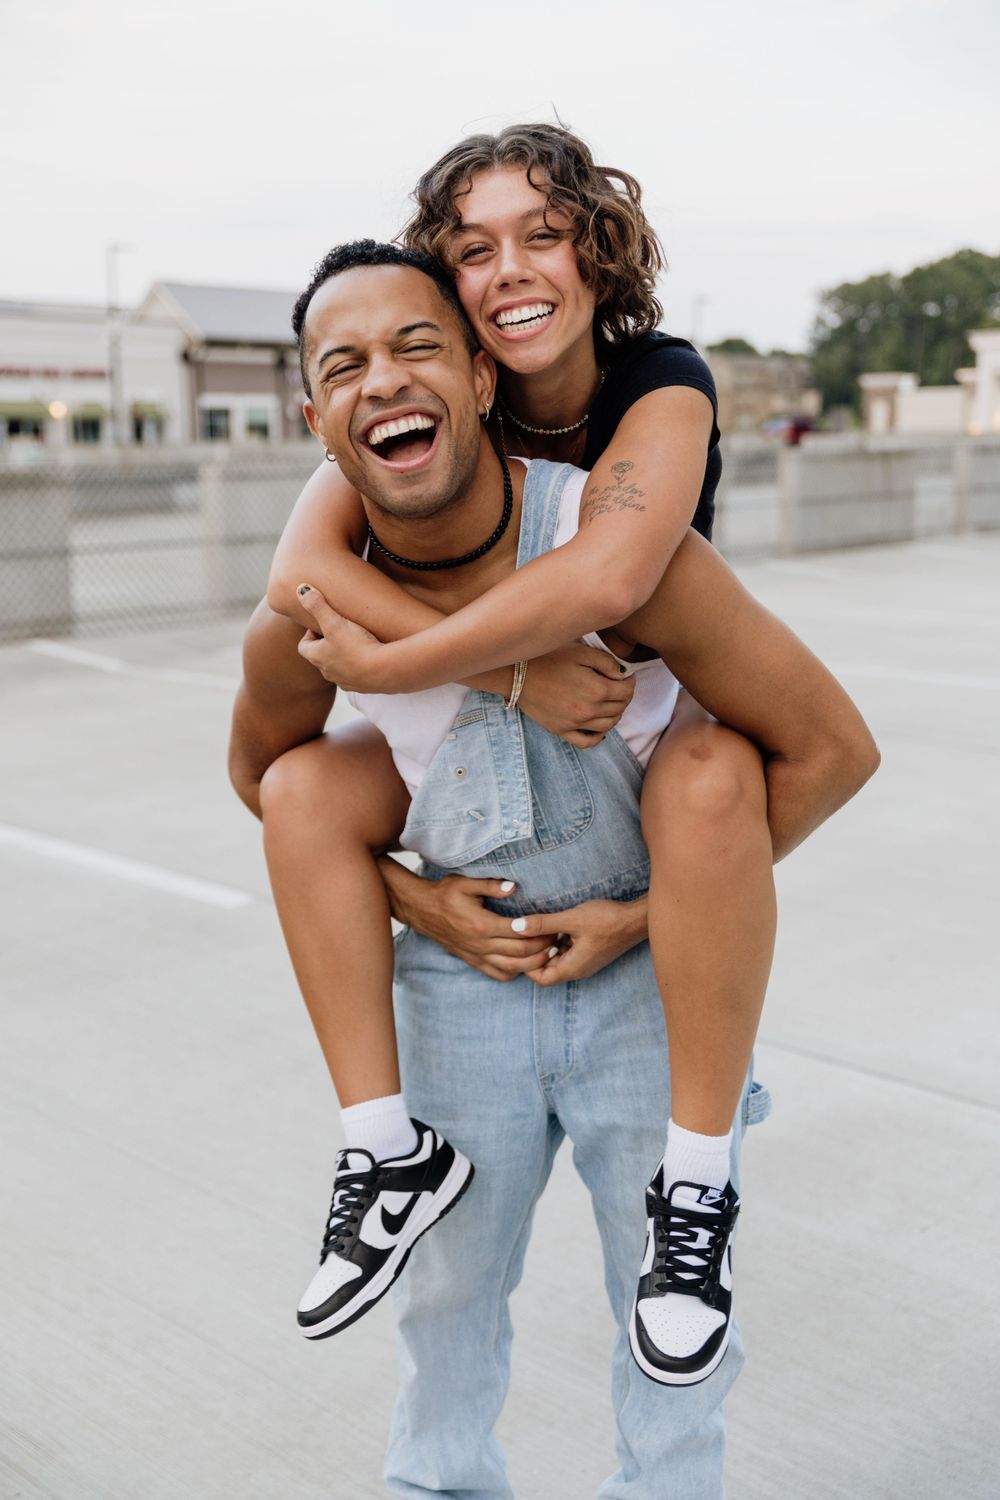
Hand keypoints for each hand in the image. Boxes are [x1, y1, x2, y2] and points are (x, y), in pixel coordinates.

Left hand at [296, 584, 394, 691]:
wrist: (383, 671)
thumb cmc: (356, 646)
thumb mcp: (334, 622)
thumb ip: (317, 606)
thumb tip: (300, 589)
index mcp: (317, 657)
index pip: (304, 646)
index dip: (310, 634)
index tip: (323, 623)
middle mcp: (327, 672)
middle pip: (321, 657)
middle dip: (327, 644)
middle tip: (340, 630)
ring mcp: (345, 681)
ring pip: (338, 668)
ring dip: (343, 656)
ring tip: (356, 643)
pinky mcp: (362, 686)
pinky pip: (356, 676)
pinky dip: (359, 667)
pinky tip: (370, 657)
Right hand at [395, 873, 557, 981]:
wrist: (422, 910)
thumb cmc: (445, 893)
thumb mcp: (465, 883)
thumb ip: (491, 885)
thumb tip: (513, 887)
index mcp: (482, 924)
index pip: (519, 933)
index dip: (540, 931)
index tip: (553, 925)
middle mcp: (481, 944)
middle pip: (521, 954)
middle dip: (543, 948)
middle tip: (557, 939)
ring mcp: (477, 956)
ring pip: (512, 969)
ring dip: (533, 964)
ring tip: (548, 953)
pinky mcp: (473, 961)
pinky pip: (498, 974)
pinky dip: (515, 972)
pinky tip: (524, 962)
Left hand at [509, 897, 648, 984]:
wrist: (637, 919)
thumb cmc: (607, 920)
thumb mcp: (571, 919)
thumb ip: (543, 924)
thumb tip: (516, 926)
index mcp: (573, 968)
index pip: (541, 979)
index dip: (527, 965)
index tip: (522, 945)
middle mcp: (578, 969)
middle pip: (548, 970)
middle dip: (536, 954)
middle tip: (529, 934)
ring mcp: (585, 961)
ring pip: (558, 959)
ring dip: (548, 946)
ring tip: (542, 927)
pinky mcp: (590, 952)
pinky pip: (569, 952)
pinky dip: (560, 941)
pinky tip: (558, 924)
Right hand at [518, 645, 634, 746]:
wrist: (517, 673)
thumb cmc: (548, 657)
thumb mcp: (581, 652)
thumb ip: (607, 662)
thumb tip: (623, 675)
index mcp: (597, 690)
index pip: (627, 691)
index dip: (630, 682)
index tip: (626, 675)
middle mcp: (589, 711)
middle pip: (620, 708)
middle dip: (624, 696)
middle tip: (618, 686)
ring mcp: (575, 723)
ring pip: (608, 725)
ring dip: (615, 713)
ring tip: (609, 701)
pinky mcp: (561, 730)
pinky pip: (587, 742)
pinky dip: (598, 736)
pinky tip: (599, 726)